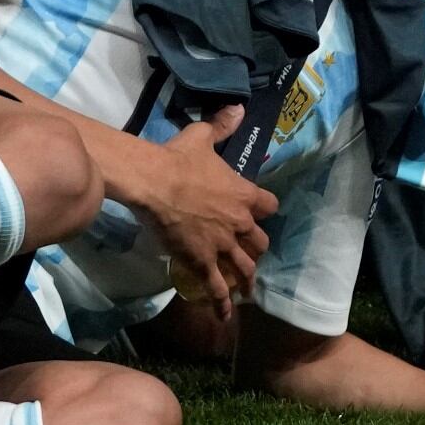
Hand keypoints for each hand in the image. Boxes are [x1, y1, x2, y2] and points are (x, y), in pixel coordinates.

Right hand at [113, 107, 274, 308]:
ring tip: (248, 290)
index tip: (259, 213)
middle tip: (249, 255)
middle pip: (258, 241)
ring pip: (244, 267)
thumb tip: (238, 108)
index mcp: (244, 193)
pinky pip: (217, 287)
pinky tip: (225, 316)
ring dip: (247, 278)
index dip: (263, 209)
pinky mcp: (203, 262)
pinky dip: (223, 303)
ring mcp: (223, 244)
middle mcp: (239, 222)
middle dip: (255, 248)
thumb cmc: (179, 158)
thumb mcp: (203, 137)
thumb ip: (222, 125)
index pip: (268, 205)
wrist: (156, 183)